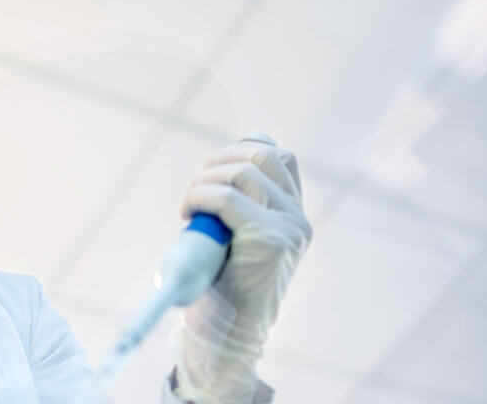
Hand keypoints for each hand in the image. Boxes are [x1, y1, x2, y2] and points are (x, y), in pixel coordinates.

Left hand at [171, 136, 311, 402]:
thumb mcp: (234, 238)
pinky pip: (229, 199)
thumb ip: (237, 207)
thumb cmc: (221, 288)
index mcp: (292, 215)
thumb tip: (216, 169)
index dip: (240, 149)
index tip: (209, 172)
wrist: (225, 336)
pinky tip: (189, 214)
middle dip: (218, 162)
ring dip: (204, 180)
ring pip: (245, 171)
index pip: (278, 157)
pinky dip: (201, 197)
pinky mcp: (271, 240)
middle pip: (262, 154)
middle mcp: (297, 218)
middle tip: (193, 191)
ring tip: (189, 207)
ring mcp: (288, 228)